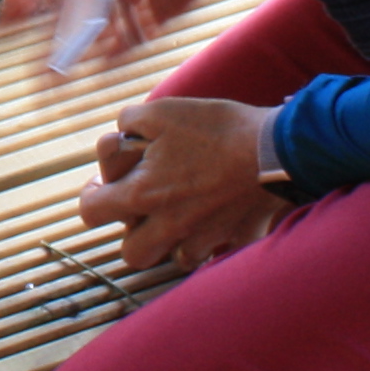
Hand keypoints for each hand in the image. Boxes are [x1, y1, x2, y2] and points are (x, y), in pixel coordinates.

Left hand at [76, 96, 288, 271]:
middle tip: (146, 209)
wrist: (278, 147)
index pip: (91, 213)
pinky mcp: (240, 238)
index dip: (92, 197)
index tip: (102, 186)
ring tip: (185, 214)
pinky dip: (218, 241)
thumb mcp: (162, 111)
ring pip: (178, 259)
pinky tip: (223, 217)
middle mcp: (170, 226)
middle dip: (132, 235)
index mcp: (143, 196)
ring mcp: (207, 238)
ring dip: (175, 241)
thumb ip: (129, 122)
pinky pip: (223, 253)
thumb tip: (121, 132)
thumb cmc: (216, 129)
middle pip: (133, 255)